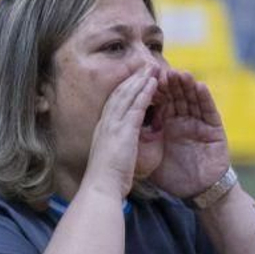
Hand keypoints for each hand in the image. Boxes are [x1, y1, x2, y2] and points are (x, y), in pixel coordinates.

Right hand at [81, 64, 159, 198]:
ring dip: (141, 80)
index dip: (124, 89)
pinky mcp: (124, 130)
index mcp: (102, 130)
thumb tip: (123, 148)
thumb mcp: (111, 159)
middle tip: (145, 66)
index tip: (134, 80)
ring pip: (128, 95)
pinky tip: (154, 84)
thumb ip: (118, 148)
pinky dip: (145, 93)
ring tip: (152, 68)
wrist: (100, 187)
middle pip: (120, 93)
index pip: (113, 103)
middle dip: (133, 78)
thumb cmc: (106, 180)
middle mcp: (106, 123)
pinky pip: (136, 106)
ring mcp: (113, 125)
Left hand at [149, 69, 229, 199]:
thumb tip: (117, 128)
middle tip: (161, 69)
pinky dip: (205, 99)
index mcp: (168, 123)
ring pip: (192, 99)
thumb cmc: (173, 176)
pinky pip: (209, 111)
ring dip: (187, 85)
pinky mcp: (214, 130)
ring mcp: (200, 123)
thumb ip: (139, 139)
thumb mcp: (150, 155)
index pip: (160, 100)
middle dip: (169, 82)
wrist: (195, 192)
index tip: (144, 75)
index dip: (153, 88)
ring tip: (180, 73)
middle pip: (176, 95)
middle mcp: (184, 120)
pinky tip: (200, 86)